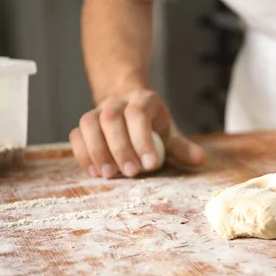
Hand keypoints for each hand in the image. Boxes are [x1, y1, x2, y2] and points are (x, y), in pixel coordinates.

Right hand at [69, 89, 204, 177]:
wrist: (129, 107)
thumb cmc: (153, 126)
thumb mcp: (169, 133)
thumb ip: (181, 147)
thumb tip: (199, 159)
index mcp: (143, 100)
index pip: (138, 114)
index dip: (142, 139)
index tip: (150, 164)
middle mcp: (117, 101)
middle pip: (111, 119)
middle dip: (120, 148)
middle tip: (131, 172)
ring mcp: (97, 111)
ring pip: (89, 124)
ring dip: (98, 151)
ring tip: (109, 175)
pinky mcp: (84, 124)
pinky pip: (76, 135)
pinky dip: (82, 154)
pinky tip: (94, 173)